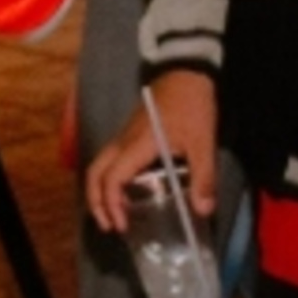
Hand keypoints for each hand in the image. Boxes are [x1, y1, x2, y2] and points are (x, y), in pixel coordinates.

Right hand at [84, 70, 217, 232]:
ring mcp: (124, 135)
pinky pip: (111, 159)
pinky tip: (127, 191)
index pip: (112, 178)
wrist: (186, 71)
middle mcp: (123, 141)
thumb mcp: (203, 142)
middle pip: (95, 172)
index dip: (112, 204)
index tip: (122, 225)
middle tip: (108, 225)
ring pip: (99, 165)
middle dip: (95, 201)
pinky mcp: (130, 133)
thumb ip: (203, 177)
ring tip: (114, 214)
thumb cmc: (192, 105)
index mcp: (137, 145)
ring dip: (100, 191)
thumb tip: (202, 211)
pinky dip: (110, 179)